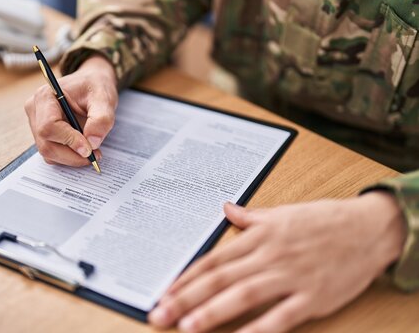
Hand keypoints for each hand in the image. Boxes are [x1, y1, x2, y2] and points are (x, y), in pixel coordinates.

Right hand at [25, 55, 117, 165]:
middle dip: (71, 155)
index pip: (49, 126)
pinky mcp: (43, 134)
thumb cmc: (95, 87)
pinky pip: (52, 154)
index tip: (89, 149)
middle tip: (95, 156)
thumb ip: (101, 119)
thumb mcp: (104, 98)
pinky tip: (83, 151)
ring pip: (48, 152)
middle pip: (46, 144)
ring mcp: (36, 123)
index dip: (69, 141)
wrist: (91, 85)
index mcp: (46, 96)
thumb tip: (93, 143)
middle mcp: (35, 110)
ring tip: (92, 152)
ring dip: (71, 158)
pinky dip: (68, 157)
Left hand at [149, 192, 404, 332]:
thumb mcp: (283, 212)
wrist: (368, 228)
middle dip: (186, 298)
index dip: (187, 277)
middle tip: (160, 314)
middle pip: (220, 279)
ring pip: (244, 296)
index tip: (165, 291)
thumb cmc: (323, 220)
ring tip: (187, 327)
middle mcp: (269, 256)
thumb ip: (251, 216)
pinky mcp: (312, 297)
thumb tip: (226, 207)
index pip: (214, 260)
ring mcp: (289, 277)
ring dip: (213, 312)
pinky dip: (260, 330)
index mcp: (259, 237)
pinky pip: (281, 317)